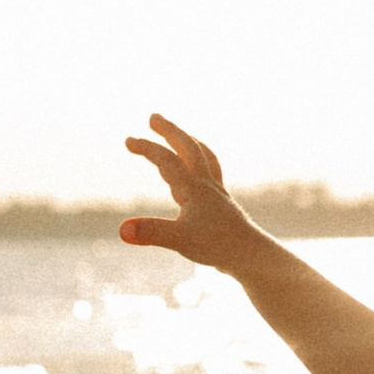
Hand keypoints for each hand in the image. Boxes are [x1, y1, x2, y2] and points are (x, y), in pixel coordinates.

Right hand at [119, 116, 261, 273]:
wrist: (252, 256)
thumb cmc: (218, 247)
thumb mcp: (179, 240)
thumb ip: (151, 232)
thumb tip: (122, 230)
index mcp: (194, 188)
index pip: (168, 160)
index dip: (148, 148)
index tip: (128, 140)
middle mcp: (207, 185)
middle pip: (190, 148)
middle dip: (171, 131)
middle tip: (153, 117)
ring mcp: (216, 193)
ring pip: (203, 159)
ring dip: (188, 143)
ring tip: (177, 136)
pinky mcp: (222, 205)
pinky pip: (209, 175)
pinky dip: (198, 165)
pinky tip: (192, 176)